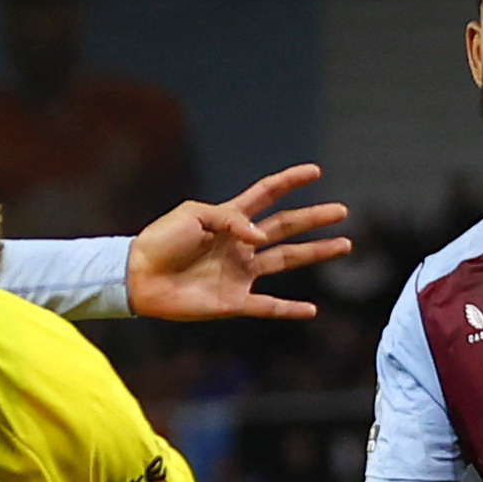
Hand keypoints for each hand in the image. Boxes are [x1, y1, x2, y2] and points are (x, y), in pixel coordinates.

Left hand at [124, 165, 352, 322]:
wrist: (139, 277)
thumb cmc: (161, 240)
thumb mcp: (193, 214)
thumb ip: (230, 219)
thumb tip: (258, 237)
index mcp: (229, 218)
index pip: (266, 195)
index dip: (290, 181)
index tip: (314, 171)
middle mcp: (240, 245)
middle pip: (286, 227)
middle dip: (314, 219)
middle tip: (341, 211)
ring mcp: (239, 273)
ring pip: (286, 261)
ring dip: (315, 253)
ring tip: (343, 245)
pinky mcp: (232, 301)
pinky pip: (266, 306)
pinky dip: (288, 309)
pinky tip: (311, 310)